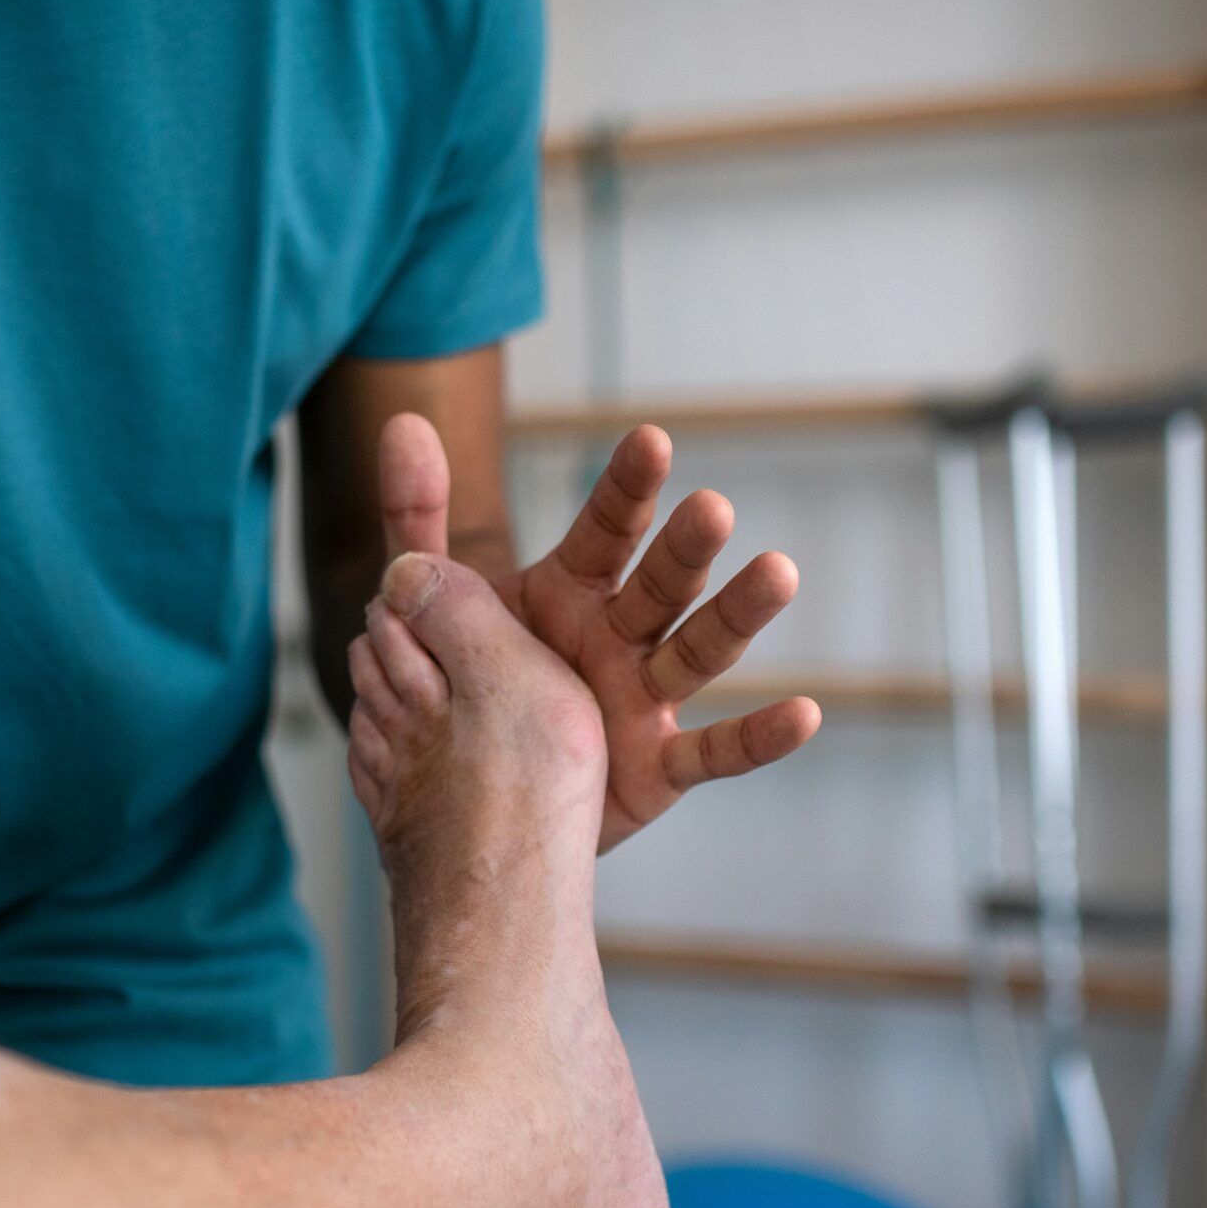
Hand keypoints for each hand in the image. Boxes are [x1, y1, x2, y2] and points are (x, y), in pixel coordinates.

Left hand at [378, 415, 820, 850]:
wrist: (474, 784)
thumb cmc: (471, 679)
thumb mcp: (433, 599)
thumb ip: (419, 519)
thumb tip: (403, 423)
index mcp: (573, 589)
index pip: (604, 529)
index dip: (626, 489)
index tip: (650, 439)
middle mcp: (621, 635)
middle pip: (660, 583)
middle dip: (684, 547)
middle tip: (711, 508)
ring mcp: (645, 699)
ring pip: (699, 651)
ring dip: (737, 615)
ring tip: (778, 573)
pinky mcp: (657, 769)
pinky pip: (715, 752)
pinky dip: (758, 738)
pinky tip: (803, 714)